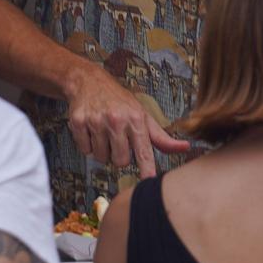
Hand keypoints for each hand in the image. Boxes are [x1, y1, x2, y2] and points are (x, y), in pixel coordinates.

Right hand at [65, 64, 190, 177]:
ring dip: (103, 150)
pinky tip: (91, 130)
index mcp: (136, 119)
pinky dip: (87, 144)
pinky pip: (85, 150)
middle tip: (118, 140)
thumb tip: (184, 148)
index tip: (149, 180)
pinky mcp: (78, 123)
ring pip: (101, 157)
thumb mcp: (142, 115)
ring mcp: (96, 121)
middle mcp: (117, 120)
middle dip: (119, 156)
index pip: (143, 151)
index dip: (146, 168)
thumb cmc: (119, 101)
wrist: (89, 81)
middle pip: (120, 161)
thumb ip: (161, 137)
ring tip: (104, 133)